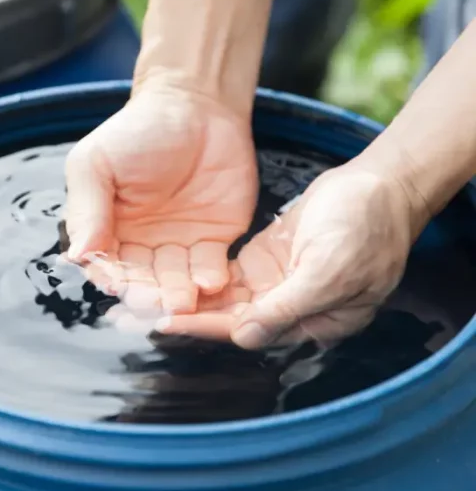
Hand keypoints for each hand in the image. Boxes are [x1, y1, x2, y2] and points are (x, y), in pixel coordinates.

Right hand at [64, 85, 257, 314]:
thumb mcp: (97, 163)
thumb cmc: (138, 129)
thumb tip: (76, 255)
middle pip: (142, 280)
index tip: (117, 285)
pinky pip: (211, 268)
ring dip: (179, 294)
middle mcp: (142, 244)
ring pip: (176, 281)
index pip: (106, 264)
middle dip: (148, 294)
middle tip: (156, 303)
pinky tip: (211, 283)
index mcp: (108, 229)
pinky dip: (211, 279)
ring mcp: (179, 245)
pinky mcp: (214, 240)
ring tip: (184, 300)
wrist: (196, 105)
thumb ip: (86, 208)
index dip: (111, 276)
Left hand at [157, 163, 419, 347]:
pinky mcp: (266, 261)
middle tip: (142, 312)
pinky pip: (229, 277)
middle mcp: (290, 309)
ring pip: (226, 300)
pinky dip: (203, 278)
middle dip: (189, 317)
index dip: (206, 327)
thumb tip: (244, 337)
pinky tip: (171, 275)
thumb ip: (287, 307)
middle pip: (232, 319)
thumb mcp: (330, 270)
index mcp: (312, 321)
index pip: (249, 330)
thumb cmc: (365, 227)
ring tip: (148, 296)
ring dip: (190, 299)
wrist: (379, 184)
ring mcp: (277, 284)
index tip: (164, 324)